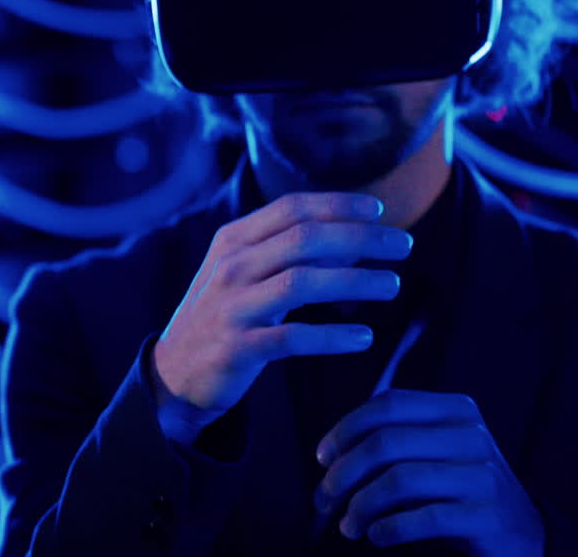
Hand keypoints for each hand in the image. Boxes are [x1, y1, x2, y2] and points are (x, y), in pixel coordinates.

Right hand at [151, 192, 410, 427]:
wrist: (173, 372)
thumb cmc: (221, 316)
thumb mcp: (242, 273)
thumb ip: (287, 252)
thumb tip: (353, 239)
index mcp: (233, 240)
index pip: (291, 208)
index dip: (338, 205)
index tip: (379, 211)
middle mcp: (231, 267)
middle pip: (304, 239)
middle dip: (360, 238)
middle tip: (403, 245)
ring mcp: (231, 307)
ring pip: (301, 283)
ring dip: (354, 281)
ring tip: (392, 285)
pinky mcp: (236, 347)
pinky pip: (292, 338)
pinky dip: (332, 336)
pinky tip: (363, 337)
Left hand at [314, 389, 544, 554]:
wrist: (523, 533)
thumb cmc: (459, 491)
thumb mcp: (432, 454)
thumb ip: (391, 443)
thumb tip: (329, 458)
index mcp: (454, 410)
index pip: (387, 405)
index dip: (345, 430)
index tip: (322, 458)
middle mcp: (471, 436)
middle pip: (385, 443)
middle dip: (343, 474)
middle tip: (324, 500)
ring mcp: (482, 475)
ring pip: (398, 481)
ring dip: (361, 506)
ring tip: (349, 525)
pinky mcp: (487, 515)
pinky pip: (422, 518)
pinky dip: (388, 528)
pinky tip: (377, 535)